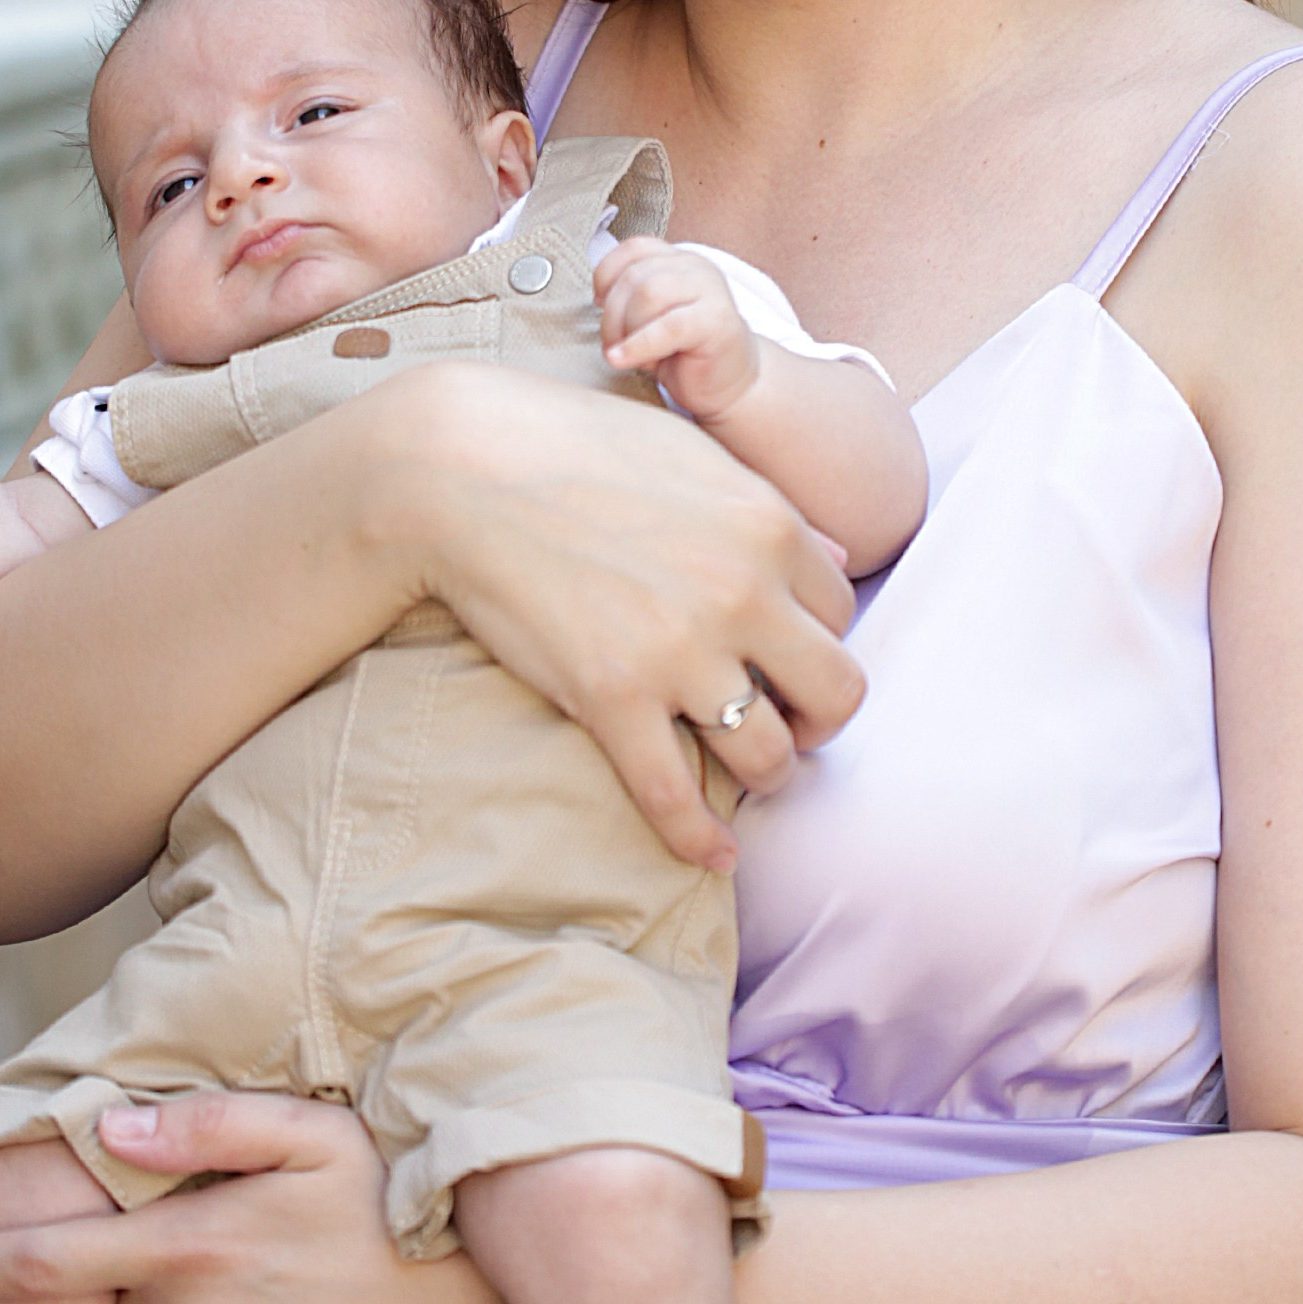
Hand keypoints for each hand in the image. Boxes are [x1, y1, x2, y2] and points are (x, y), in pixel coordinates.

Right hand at [393, 362, 862, 868]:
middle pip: (838, 692)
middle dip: (821, 719)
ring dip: (767, 775)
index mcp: (767, 526)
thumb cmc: (571, 447)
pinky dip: (700, 841)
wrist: (460, 470)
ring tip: (748, 774)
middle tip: (791, 723)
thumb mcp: (692, 454)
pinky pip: (677, 798)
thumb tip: (834, 559)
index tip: (787, 655)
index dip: (817, 638)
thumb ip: (768, 511)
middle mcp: (741, 593)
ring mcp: (679, 653)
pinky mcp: (612, 700)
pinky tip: (712, 856)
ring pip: (769, 756)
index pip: (841, 610)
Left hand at [595, 237, 758, 423]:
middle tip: (613, 345)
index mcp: (680, 261)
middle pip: (635, 274)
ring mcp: (711, 290)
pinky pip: (668, 326)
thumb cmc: (684, 354)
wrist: (728, 386)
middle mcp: (697, 268)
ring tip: (629, 355)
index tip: (598, 304)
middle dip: (612, 315)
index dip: (607, 274)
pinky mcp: (717, 321)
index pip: (635, 248)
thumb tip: (597, 298)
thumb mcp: (650, 318)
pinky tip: (623, 360)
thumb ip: (630, 297)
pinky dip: (638, 345)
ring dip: (627, 330)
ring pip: (649, 294)